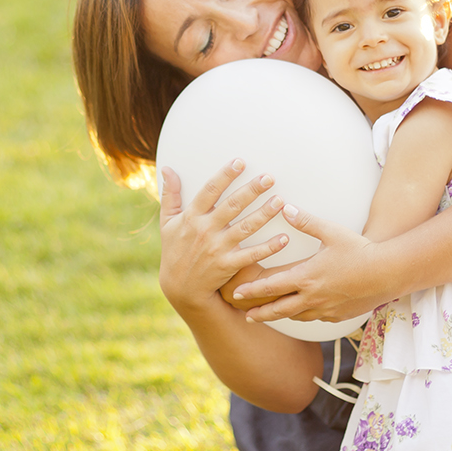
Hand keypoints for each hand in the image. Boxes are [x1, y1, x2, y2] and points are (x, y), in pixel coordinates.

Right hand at [157, 160, 290, 314]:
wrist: (180, 288)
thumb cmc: (175, 251)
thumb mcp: (167, 223)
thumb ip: (170, 195)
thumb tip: (167, 168)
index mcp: (191, 217)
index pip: (210, 190)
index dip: (225, 175)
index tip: (240, 162)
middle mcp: (205, 230)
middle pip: (232, 205)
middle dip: (251, 190)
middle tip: (269, 177)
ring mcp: (217, 248)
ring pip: (245, 227)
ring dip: (264, 214)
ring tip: (280, 201)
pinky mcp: (228, 265)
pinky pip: (252, 255)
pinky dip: (268, 247)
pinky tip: (285, 238)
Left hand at [231, 204, 392, 322]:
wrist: (388, 273)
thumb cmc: (360, 251)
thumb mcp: (331, 232)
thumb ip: (305, 221)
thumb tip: (285, 207)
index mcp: (306, 277)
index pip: (271, 287)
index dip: (252, 291)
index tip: (236, 293)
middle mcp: (312, 297)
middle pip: (278, 310)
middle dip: (260, 313)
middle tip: (245, 315)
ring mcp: (325, 309)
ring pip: (296, 316)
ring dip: (281, 315)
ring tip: (270, 315)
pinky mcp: (338, 316)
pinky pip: (315, 318)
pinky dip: (304, 315)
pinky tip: (303, 311)